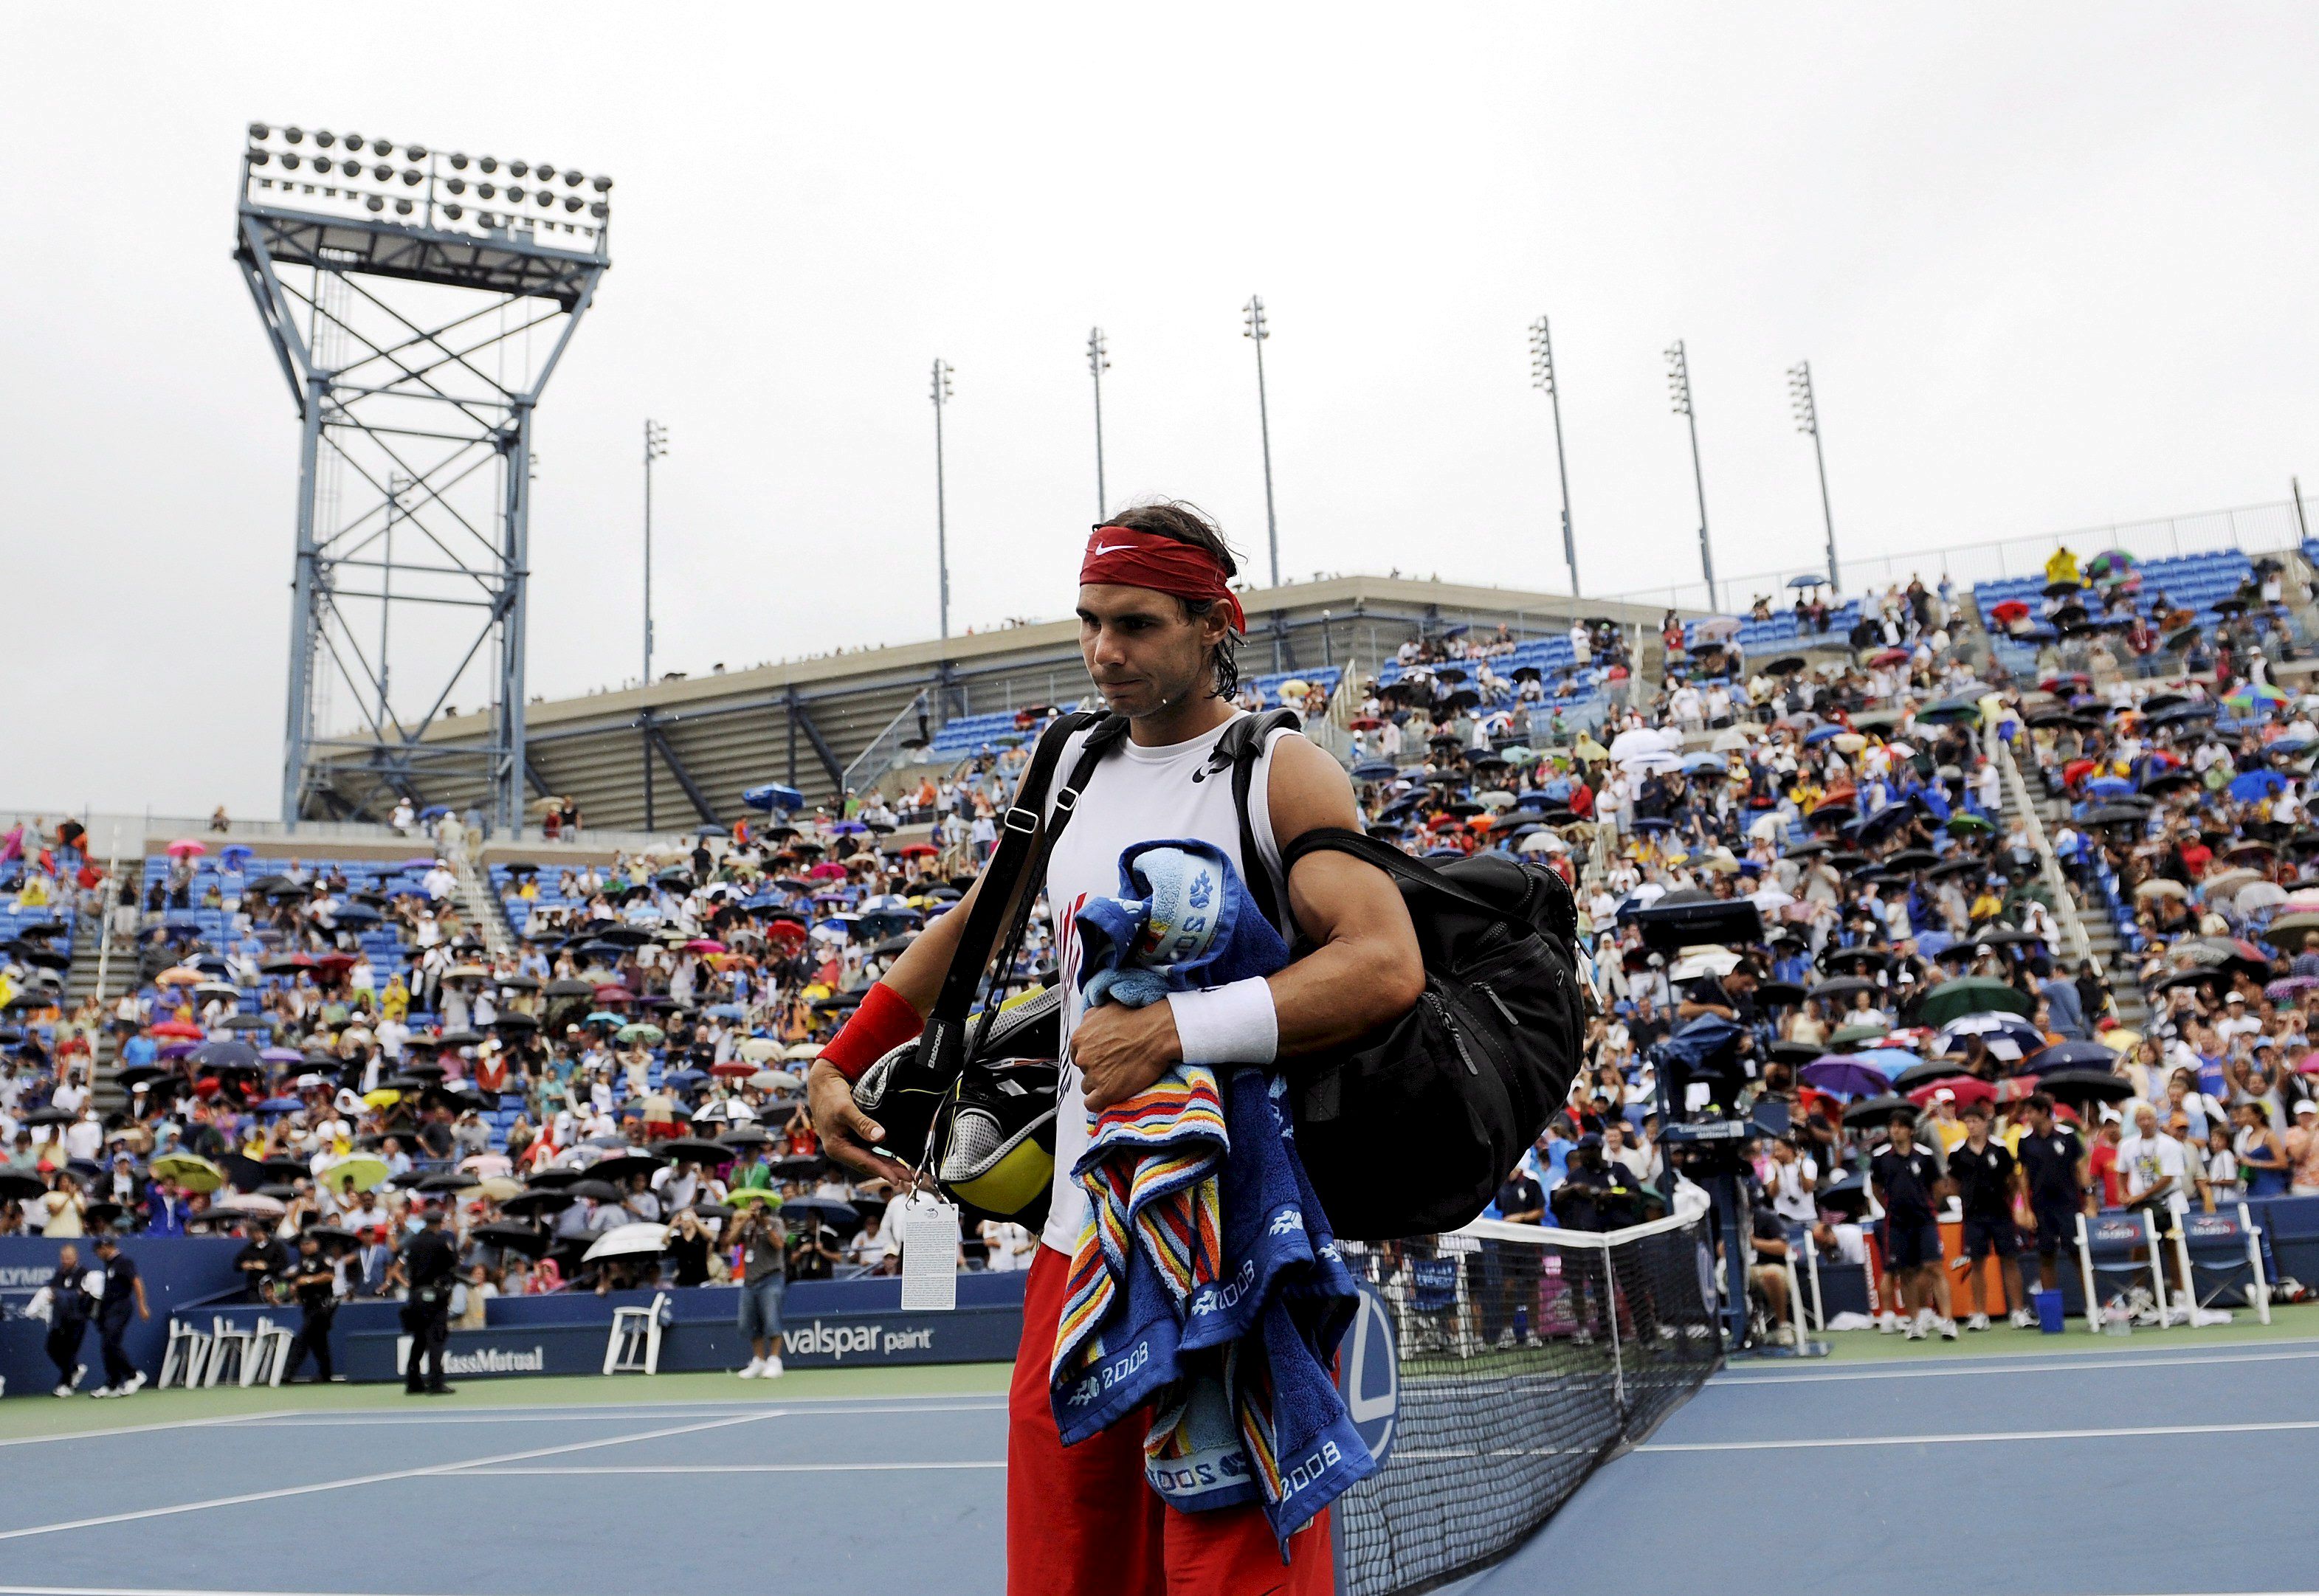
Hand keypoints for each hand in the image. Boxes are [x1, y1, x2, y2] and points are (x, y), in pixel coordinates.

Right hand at [806, 1061, 917, 1190]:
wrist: (823, 1087)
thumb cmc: (830, 1098)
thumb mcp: (846, 1110)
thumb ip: (862, 1124)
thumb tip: (880, 1137)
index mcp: (837, 1148)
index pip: (863, 1163)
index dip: (882, 1171)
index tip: (897, 1179)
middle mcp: (842, 1150)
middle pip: (869, 1164)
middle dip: (889, 1171)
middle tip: (908, 1178)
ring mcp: (848, 1145)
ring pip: (870, 1159)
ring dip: (887, 1165)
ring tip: (905, 1172)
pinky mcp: (853, 1139)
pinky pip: (870, 1151)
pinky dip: (882, 1156)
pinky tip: (893, 1159)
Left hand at [1074, 1000, 1181, 1111]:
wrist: (1157, 1033)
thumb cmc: (1137, 1019)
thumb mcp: (1106, 1007)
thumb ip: (1090, 1018)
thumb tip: (1087, 1023)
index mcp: (1080, 1038)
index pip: (1076, 1055)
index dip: (1091, 1057)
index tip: (1102, 1058)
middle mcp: (1083, 1057)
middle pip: (1083, 1070)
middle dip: (1096, 1069)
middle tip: (1114, 1065)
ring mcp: (1094, 1075)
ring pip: (1088, 1087)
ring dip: (1099, 1085)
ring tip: (1117, 1078)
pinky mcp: (1106, 1091)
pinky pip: (1092, 1104)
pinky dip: (1099, 1102)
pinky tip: (1110, 1095)